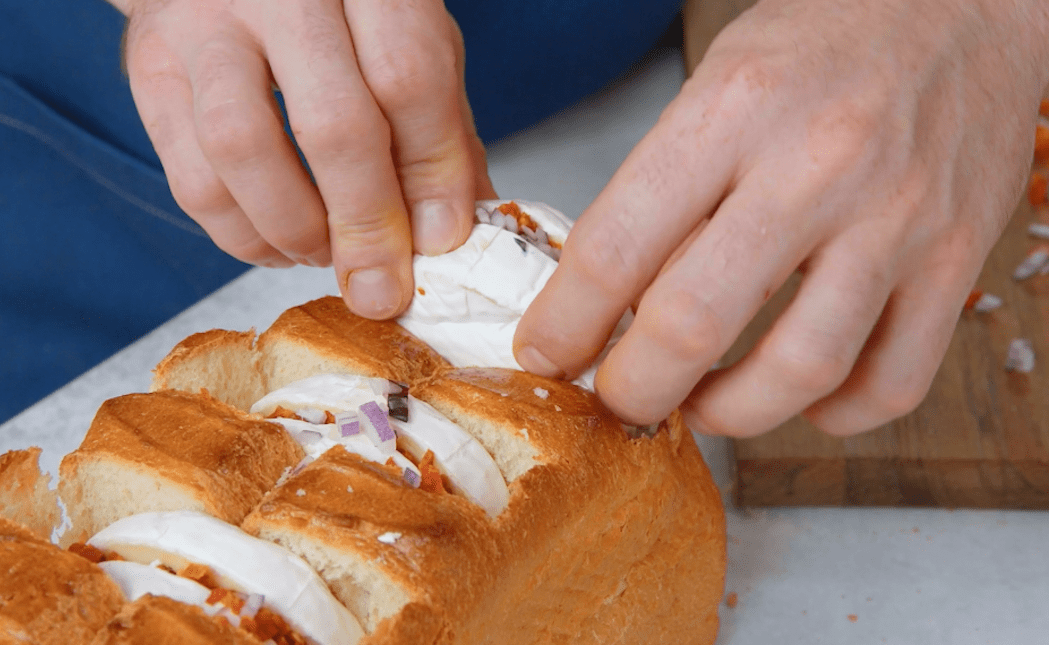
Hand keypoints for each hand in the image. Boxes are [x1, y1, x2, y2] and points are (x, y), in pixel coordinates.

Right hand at [114, 0, 493, 317]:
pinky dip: (243, 236)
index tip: (441, 240)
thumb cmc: (333, 11)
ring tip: (324, 255)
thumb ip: (439, 129)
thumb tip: (453, 234)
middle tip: (382, 285)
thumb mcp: (406, 43)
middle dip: (366, 224)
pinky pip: (194, 180)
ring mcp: (204, 27)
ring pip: (243, 149)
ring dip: (295, 229)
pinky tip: (279, 244)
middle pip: (332, 122)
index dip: (431, 174)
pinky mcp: (152, 72)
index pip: (409, 79)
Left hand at [514, 0, 1048, 436]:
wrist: (970, 1)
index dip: (565, 324)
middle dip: (632, 390)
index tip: (545, 354)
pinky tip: (799, 396)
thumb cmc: (832, 37)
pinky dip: (834, 414)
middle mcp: (815, 168)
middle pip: (692, 326)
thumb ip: (667, 184)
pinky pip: (892, 381)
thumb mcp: (720, 79)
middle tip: (615, 398)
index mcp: (733, 111)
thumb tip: (606, 295)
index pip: (617, 248)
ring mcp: (895, 220)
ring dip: (728, 414)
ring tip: (699, 406)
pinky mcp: (958, 258)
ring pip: (796, 370)